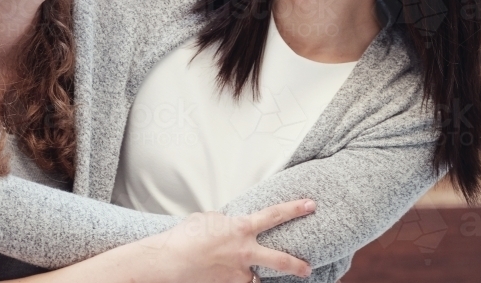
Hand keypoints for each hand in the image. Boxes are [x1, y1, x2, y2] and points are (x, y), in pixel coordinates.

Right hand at [143, 199, 315, 281]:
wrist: (170, 262)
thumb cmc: (185, 237)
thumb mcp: (209, 219)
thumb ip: (227, 222)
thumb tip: (231, 226)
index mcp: (241, 228)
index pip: (275, 215)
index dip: (295, 209)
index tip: (310, 205)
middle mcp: (245, 252)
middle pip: (281, 260)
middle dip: (297, 265)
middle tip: (307, 267)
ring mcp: (238, 272)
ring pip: (256, 278)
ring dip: (254, 277)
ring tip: (246, 275)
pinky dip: (234, 280)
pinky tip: (223, 277)